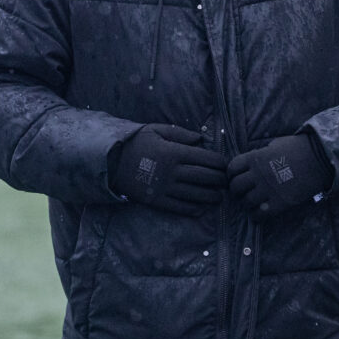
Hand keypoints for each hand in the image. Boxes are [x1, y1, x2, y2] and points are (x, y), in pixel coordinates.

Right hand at [110, 124, 226, 214]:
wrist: (110, 161)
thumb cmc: (135, 142)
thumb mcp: (156, 130)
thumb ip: (180, 133)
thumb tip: (200, 139)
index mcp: (174, 152)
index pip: (206, 159)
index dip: (220, 163)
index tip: (226, 165)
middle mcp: (173, 171)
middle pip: (205, 177)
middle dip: (219, 180)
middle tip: (227, 182)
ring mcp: (165, 188)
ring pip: (196, 194)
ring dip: (211, 196)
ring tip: (219, 196)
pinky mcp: (157, 201)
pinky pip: (180, 207)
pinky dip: (194, 209)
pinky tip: (202, 208)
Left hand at [227, 133, 331, 221]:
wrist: (320, 159)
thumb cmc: (299, 147)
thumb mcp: (275, 144)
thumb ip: (262, 153)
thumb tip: (256, 158)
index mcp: (256, 157)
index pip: (232, 168)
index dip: (232, 174)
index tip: (236, 178)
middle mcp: (258, 174)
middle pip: (235, 187)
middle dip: (237, 191)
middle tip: (243, 193)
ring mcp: (268, 189)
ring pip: (245, 202)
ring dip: (247, 204)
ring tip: (253, 203)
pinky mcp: (279, 203)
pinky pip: (259, 215)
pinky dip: (256, 216)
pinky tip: (261, 213)